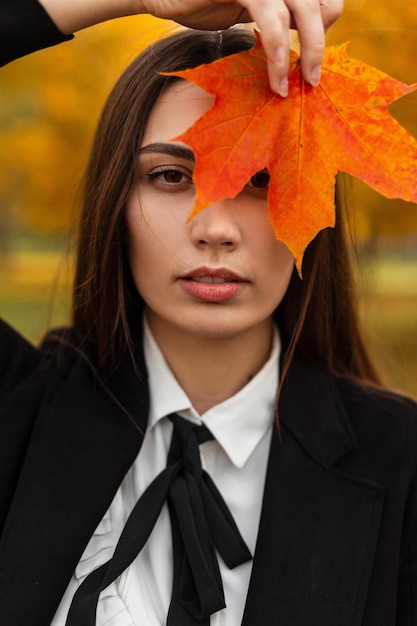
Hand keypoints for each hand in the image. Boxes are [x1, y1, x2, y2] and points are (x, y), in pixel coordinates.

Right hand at [40, 0, 342, 95]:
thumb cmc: (207, 2)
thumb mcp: (252, 8)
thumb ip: (279, 15)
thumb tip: (308, 42)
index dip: (325, 26)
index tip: (306, 56)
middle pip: (323, 4)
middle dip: (318, 46)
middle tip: (310, 81)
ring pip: (304, 10)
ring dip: (306, 53)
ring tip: (288, 88)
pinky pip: (273, 20)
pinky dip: (278, 53)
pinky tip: (275, 78)